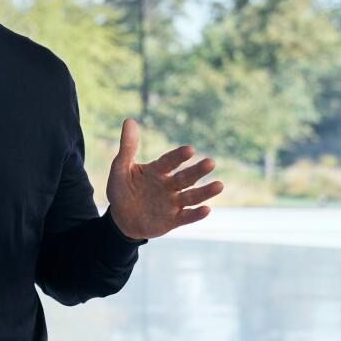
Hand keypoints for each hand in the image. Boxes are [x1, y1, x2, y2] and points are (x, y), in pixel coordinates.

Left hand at [105, 118, 222, 239]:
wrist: (120, 218)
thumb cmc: (121, 190)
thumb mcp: (120, 168)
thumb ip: (128, 147)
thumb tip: (129, 120)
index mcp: (157, 171)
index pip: (169, 161)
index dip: (178, 156)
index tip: (189, 150)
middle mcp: (169, 185)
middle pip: (185, 178)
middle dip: (197, 171)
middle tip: (210, 162)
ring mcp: (172, 203)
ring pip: (191, 196)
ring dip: (205, 192)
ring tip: (220, 185)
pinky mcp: (172, 220)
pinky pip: (185, 217)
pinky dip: (196, 215)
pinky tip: (207, 210)